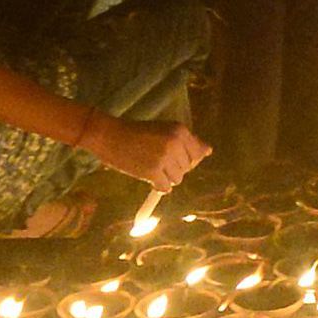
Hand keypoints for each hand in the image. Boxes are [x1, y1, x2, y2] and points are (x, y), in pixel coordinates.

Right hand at [92, 116, 212, 190]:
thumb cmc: (135, 132)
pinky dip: (157, 185)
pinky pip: (165, 188)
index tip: (170, 154)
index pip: (198, 153)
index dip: (184, 157)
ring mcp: (165, 158)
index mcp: (180, 130)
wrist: (108, 135)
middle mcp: (175, 143)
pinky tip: (148, 176)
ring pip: (178, 179)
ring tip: (150, 165)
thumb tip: (209, 151)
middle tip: (154, 158)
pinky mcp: (153, 172)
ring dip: (165, 176)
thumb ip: (186, 141)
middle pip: (187, 167)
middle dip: (174, 167)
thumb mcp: (163, 130)